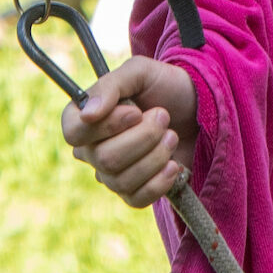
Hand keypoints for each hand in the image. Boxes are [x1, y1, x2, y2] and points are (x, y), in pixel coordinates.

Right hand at [61, 56, 197, 208]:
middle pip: (104, 159)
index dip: (106, 126)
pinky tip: (174, 165)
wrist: (198, 109)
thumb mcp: (139, 72)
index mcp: (83, 118)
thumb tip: (87, 114)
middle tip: (163, 117)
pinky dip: (159, 182)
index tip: (135, 112)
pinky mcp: (133, 192)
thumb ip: (110, 86)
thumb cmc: (164, 87)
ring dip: (156, 155)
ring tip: (172, 136)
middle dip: (144, 137)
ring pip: (122, 180)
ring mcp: (110, 174)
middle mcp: (90, 149)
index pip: (74, 133)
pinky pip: (136, 199)